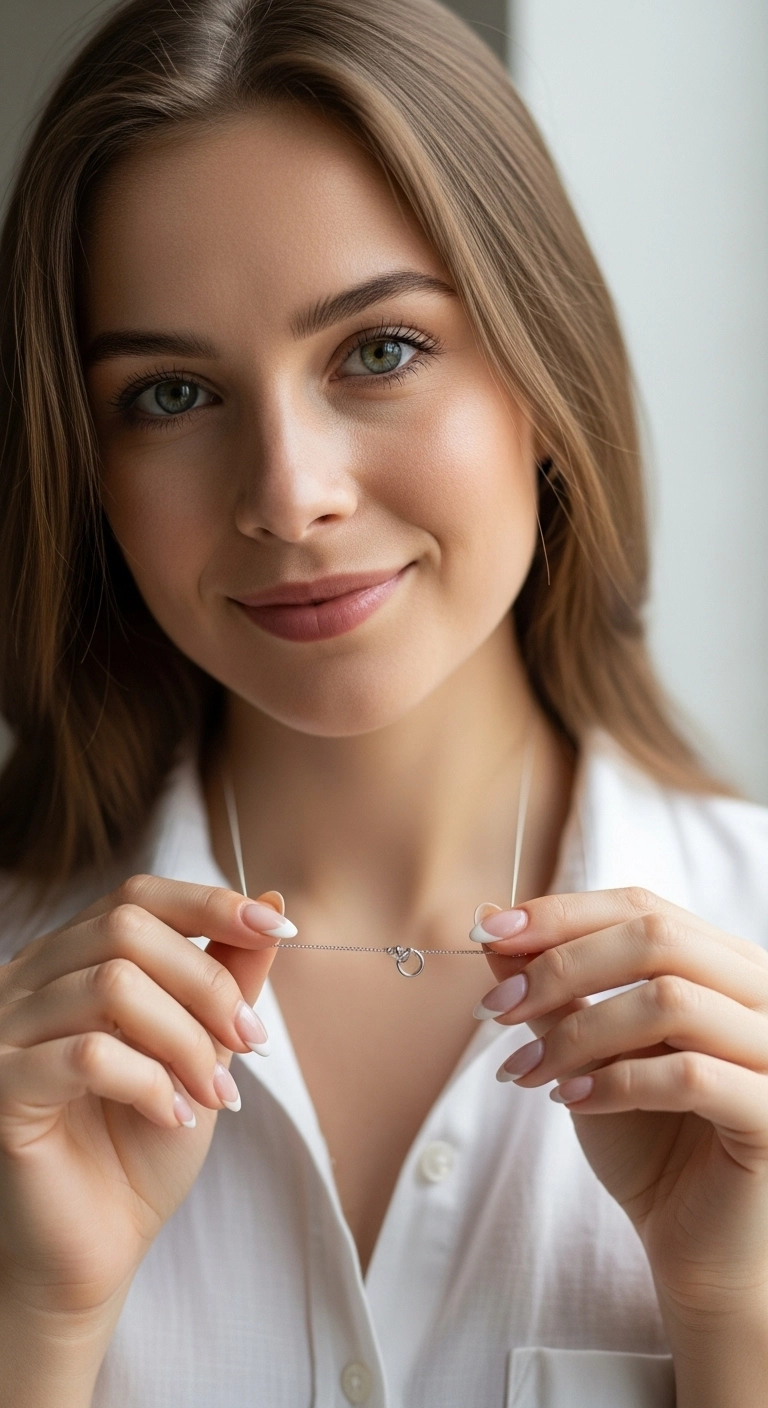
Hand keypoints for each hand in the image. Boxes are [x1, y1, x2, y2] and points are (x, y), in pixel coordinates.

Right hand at [0, 875, 291, 1324]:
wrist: (98, 1247)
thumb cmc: (144, 1145)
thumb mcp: (203, 1047)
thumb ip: (229, 976)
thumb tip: (274, 899)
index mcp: (73, 959)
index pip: (137, 896)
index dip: (210, 903)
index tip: (277, 928)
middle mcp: (30, 980)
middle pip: (127, 930)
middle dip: (208, 982)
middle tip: (252, 1041)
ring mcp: (6, 1030)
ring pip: (111, 987)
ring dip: (186, 1039)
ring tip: (217, 1092)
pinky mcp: (2, 1087)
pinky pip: (87, 1055)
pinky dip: (150, 1082)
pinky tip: (175, 1117)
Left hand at [473, 888, 767, 1324]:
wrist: (695, 1246)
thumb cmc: (649, 1141)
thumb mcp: (588, 1051)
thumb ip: (553, 985)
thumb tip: (493, 920)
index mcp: (723, 965)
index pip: (643, 907)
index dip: (562, 914)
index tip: (489, 933)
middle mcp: (761, 994)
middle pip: (657, 939)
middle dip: (562, 965)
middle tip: (497, 1007)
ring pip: (671, 1001)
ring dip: (579, 1030)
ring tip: (526, 1068)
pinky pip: (692, 1077)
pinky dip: (616, 1082)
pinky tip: (569, 1100)